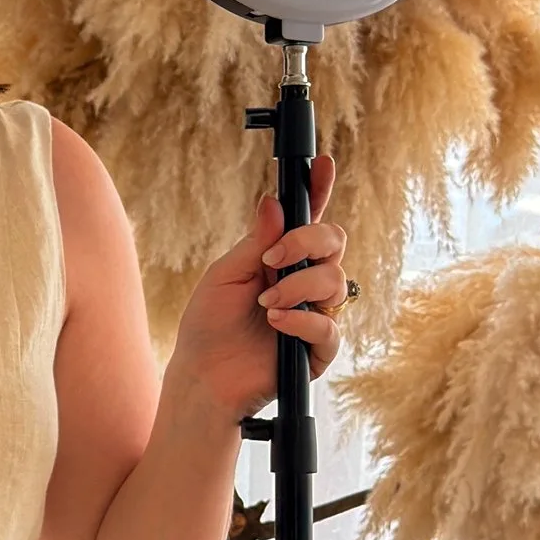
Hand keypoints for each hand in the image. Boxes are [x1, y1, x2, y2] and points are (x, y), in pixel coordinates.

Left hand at [166, 154, 349, 424]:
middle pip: (334, 242)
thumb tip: (273, 203)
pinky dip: (304, 320)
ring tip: (266, 303)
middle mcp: (304, 280)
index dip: (319, 189)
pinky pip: (330, 326)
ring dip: (299, 286)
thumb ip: (255, 242)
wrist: (203, 377)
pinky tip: (277, 322)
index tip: (322, 163)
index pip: (308, 219)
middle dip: (307, 241)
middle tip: (271, 259)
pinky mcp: (318, 348)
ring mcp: (315, 312)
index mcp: (281, 257)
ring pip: (336, 281)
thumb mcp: (225, 275)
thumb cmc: (209, 325)